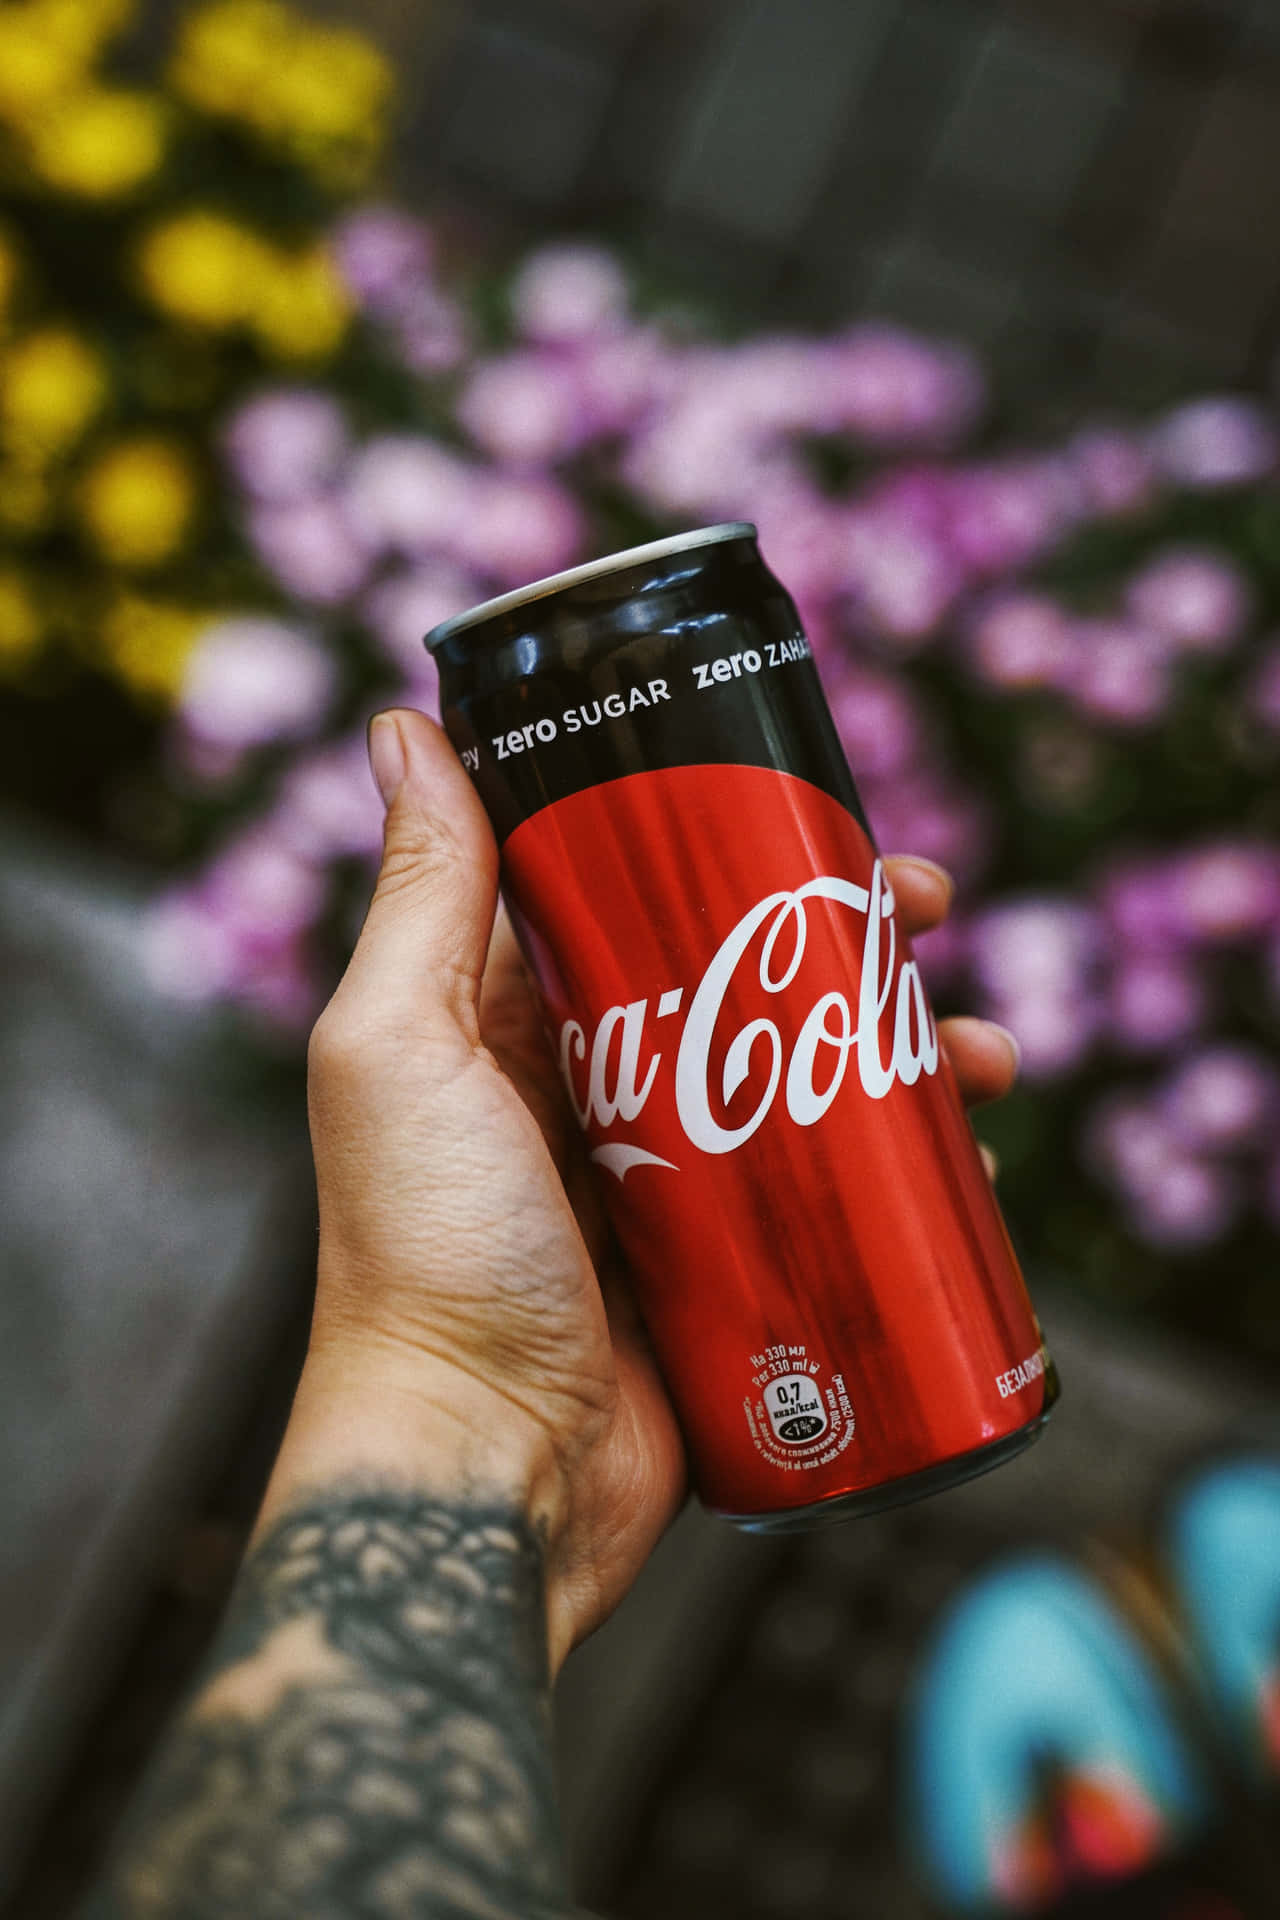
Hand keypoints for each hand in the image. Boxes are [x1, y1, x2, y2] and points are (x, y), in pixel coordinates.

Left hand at [270, 710, 1019, 1673]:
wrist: (483, 1473)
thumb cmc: (423, 1258)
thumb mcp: (401, 1051)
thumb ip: (420, 899)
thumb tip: (406, 727)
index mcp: (510, 1026)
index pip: (634, 897)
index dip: (727, 841)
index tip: (820, 812)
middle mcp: (592, 1094)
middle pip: (742, 980)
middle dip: (845, 938)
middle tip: (932, 912)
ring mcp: (668, 1187)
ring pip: (805, 1084)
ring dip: (903, 1051)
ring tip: (987, 1054)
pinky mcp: (729, 1272)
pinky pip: (830, 1197)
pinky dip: (904, 1169)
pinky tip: (968, 1160)